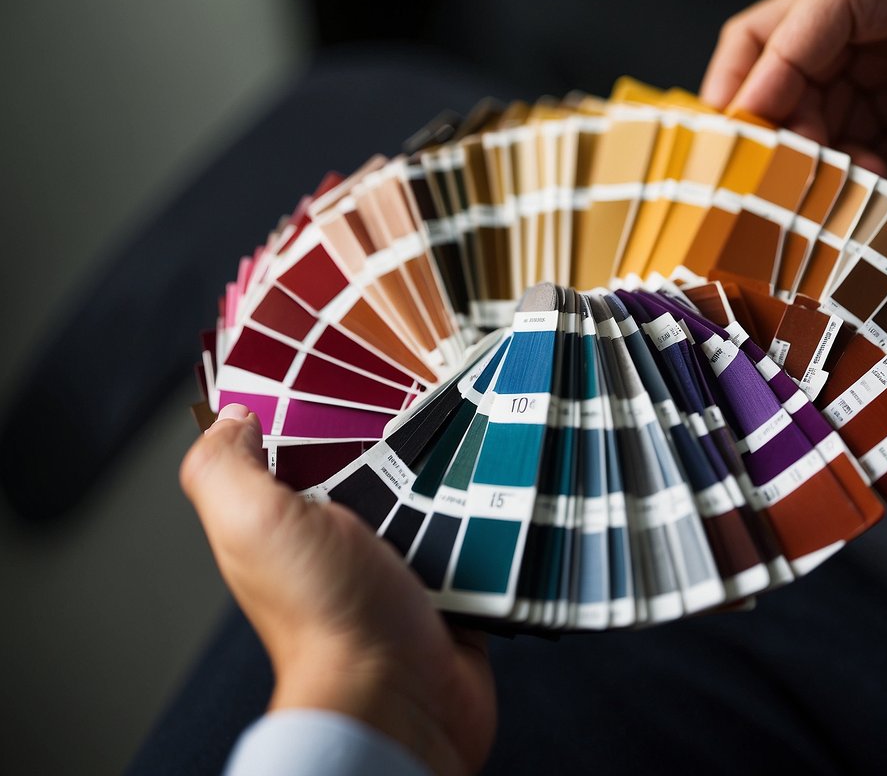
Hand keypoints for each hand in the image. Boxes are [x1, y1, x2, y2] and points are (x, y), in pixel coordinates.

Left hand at [180, 404, 495, 775]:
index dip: (318, 397)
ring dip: (453, 463)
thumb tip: (233, 415)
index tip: (351, 349)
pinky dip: (488, 505)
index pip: (298, 442)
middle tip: (433, 372)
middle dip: (400, 422)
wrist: (401, 696)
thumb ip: (224, 466)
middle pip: (374, 458)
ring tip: (481, 411)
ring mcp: (402, 560)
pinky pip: (476, 527)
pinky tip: (503, 469)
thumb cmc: (325, 613)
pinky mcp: (454, 579)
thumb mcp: (253, 524)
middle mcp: (342, 539)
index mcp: (288, 521)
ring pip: (432, 488)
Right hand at [701, 0, 886, 302]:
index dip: (779, 62)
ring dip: (790, 151)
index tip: (759, 131)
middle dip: (757, 111)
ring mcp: (880, 51)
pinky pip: (823, 123)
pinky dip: (821, 169)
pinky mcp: (882, 92)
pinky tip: (851, 204)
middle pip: (780, 37)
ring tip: (818, 205)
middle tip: (760, 181)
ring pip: (791, 88)